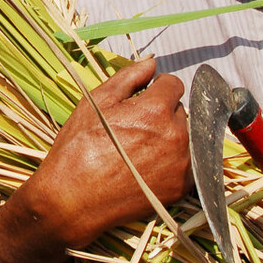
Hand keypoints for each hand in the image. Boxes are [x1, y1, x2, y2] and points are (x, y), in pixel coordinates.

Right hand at [0, 57, 190, 262]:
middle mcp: (176, 135)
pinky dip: (176, 160)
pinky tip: (151, 165)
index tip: (142, 99)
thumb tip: (152, 62)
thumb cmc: (79, 148)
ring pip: (188, 136)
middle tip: (137, 126)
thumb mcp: (96, 102)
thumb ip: (128, 77)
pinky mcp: (182, 187)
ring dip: (172, 136)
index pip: (173, 84)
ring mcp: (182, 164)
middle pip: (182, 110)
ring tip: (144, 147)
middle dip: (164, 112)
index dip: (156, 88)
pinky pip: (189, 163)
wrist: (73, 200)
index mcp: (156, 109)